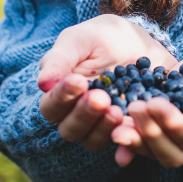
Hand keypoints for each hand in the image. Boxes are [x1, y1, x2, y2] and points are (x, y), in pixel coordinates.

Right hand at [37, 15, 178, 154]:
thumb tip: (42, 84)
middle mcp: (78, 115)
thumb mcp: (79, 40)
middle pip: (70, 130)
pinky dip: (128, 143)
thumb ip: (59, 59)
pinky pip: (126, 144)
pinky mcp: (130, 129)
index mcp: (60, 94)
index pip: (51, 107)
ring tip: (117, 111)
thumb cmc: (103, 37)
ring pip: (93, 141)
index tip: (79, 81)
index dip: (62, 98)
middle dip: (84, 115)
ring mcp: (103, 125)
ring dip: (103, 129)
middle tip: (100, 97)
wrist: (140, 40)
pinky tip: (132, 131)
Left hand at [111, 39, 182, 167]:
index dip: (176, 124)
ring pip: (157, 150)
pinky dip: (129, 133)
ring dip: (137, 138)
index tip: (155, 103)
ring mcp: (179, 133)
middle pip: (175, 151)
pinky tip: (112, 120)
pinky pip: (144, 138)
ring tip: (118, 120)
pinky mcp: (162, 124)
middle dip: (152, 133)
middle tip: (133, 108)